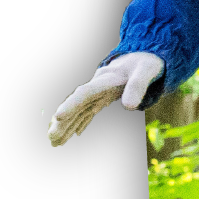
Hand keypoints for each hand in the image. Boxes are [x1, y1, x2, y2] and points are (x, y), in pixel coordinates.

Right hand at [46, 52, 164, 146]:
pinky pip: (88, 112)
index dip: (72, 104)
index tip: (58, 116)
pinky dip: (80, 123)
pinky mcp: (103, 97)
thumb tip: (129, 107)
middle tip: (51, 139)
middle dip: (63, 122)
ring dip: (67, 126)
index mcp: (106, 79)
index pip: (85, 92)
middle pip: (77, 105)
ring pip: (79, 111)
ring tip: (54, 142)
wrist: (145, 55)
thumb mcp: (148, 70)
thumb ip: (138, 86)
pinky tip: (72, 135)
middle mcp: (98, 86)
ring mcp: (99, 92)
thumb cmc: (147, 63)